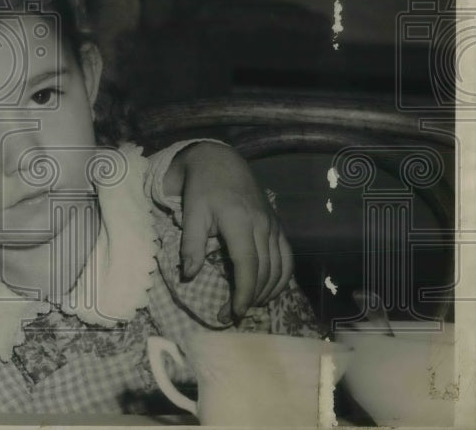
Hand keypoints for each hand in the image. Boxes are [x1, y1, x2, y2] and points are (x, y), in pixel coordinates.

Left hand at [163, 142, 293, 318]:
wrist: (221, 161)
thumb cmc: (202, 187)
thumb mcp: (191, 212)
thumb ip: (191, 244)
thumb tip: (189, 275)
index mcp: (240, 222)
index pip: (248, 265)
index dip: (244, 292)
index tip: (234, 313)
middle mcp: (262, 225)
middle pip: (265, 271)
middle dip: (251, 298)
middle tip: (232, 314)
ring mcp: (273, 225)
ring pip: (280, 267)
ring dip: (268, 291)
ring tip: (248, 305)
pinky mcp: (277, 225)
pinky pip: (287, 257)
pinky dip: (282, 278)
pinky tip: (269, 290)